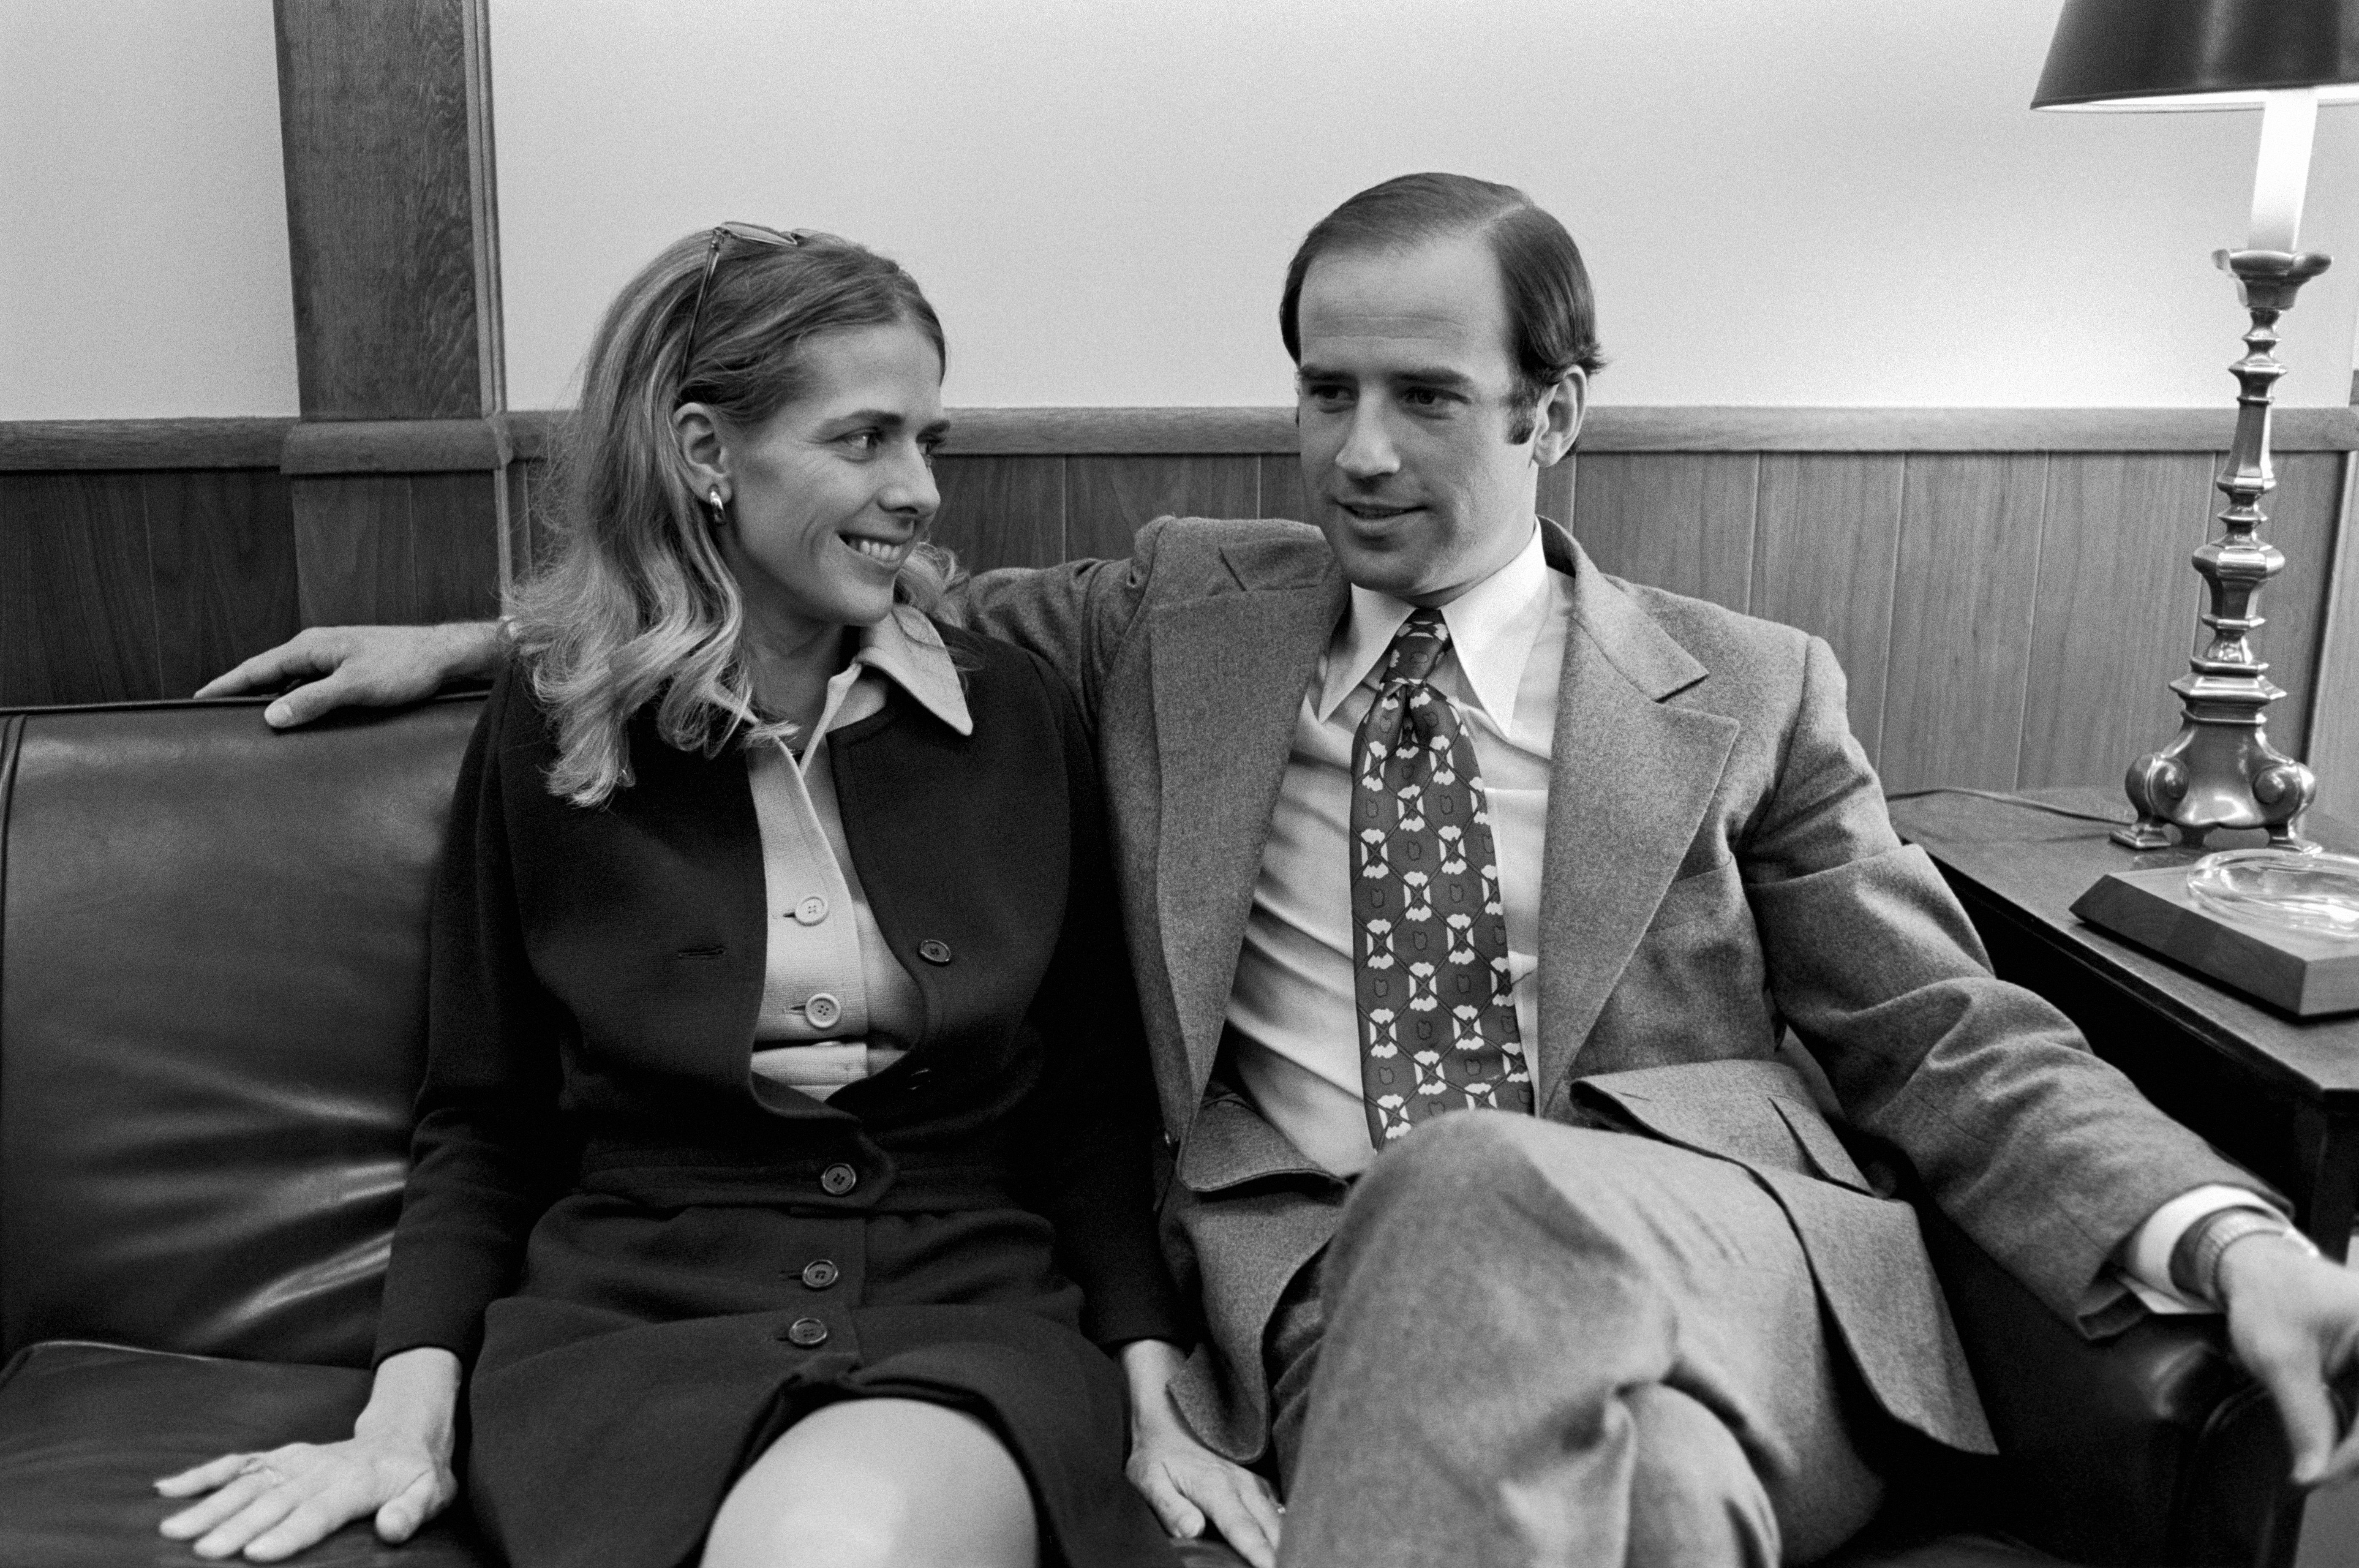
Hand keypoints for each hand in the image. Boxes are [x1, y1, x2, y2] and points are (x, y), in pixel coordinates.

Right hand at [154, 1435, 454, 1560]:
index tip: (255, 1552)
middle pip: (274, 1501)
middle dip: (237, 1525)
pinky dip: (203, 1474)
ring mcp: (294, 1460)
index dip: (287, 1532)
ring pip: (247, 1482)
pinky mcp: (279, 1456)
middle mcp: (318, 1470)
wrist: (405, 1435)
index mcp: (355, 1484)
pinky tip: (167, 1487)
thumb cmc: (416, 1474)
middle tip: (203, 1550)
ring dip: (209, 1504)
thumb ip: (411, 1511)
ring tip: (172, 1527)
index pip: (317, 1512)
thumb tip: (392, 1529)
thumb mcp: (431, 1492)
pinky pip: (238, 1463)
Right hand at [194, 622, 502, 726]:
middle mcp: (317, 649)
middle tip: (217, 718)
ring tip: (252, 727)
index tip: (197, 700)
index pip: (256, 668)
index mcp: (310, 647)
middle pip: (269, 675)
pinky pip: (312, 688)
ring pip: (292, 683)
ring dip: (274, 702)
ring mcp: (333, 659)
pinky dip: (299, 703)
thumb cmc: (403, 666)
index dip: (226, 685)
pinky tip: (299, 722)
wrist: (444, 656)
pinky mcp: (349, 670)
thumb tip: (271, 716)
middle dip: (244, 695)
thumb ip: (314, 700)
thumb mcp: (355, 686)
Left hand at [1119, 1339, 1282, 1567]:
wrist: (1168, 1418)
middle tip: (1293, 1565)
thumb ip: (1170, 1507)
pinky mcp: (1256, 1483)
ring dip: (1288, 1540)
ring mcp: (1252, 1483)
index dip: (1260, 1554)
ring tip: (1296, 1557)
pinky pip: (1278, 1507)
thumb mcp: (1148, 1479)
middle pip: (1272, 1527)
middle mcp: (1241, 1485)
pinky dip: (1286, 1526)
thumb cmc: (1156, 1454)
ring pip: (1280, 1517)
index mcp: (1216, 1488)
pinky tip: (1288, 1540)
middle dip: (1283, 1551)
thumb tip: (1193, 1530)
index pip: (1243, 1530)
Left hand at [2218, 1234, 2358, 1486]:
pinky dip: (2353, 1428)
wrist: (2256, 1267)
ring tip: (2327, 1462)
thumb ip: (2304, 1419)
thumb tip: (2312, 1473)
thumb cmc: (2268, 1296)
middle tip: (2324, 1473)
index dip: (2353, 1453)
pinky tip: (2335, 1445)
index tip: (2322, 1475)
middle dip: (2355, 1450)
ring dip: (2354, 1442)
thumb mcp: (2281, 1361)